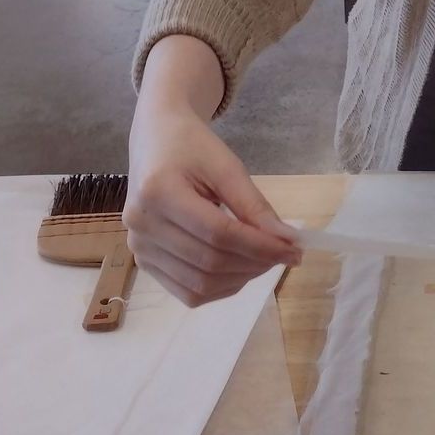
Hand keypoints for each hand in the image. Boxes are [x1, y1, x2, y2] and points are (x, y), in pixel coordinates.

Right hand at [126, 100, 300, 307]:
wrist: (156, 143)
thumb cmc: (192, 148)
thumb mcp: (227, 166)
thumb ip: (255, 205)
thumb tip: (287, 240)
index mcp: (158, 192)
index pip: (218, 233)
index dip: (260, 246)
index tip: (295, 249)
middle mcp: (142, 226)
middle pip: (209, 262)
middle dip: (256, 263)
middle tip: (286, 254)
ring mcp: (139, 249)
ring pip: (200, 285)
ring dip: (241, 279)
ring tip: (265, 260)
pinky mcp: (144, 264)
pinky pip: (188, 292)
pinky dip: (221, 288)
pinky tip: (241, 269)